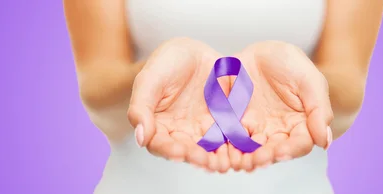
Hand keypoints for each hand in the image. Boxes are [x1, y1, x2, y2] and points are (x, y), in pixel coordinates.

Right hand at [127, 38, 233, 171]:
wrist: (193, 52)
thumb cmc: (165, 64)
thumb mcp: (149, 79)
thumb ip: (141, 107)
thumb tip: (141, 138)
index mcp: (159, 127)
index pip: (160, 144)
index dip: (169, 150)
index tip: (179, 152)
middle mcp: (181, 134)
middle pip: (188, 152)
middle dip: (197, 158)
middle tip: (206, 161)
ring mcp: (204, 130)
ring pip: (211, 149)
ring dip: (217, 157)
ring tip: (225, 161)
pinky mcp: (225, 123)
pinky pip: (231, 137)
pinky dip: (236, 144)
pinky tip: (242, 147)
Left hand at [230, 41, 333, 170]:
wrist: (259, 52)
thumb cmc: (289, 63)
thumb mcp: (309, 79)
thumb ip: (319, 109)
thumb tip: (325, 142)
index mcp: (301, 124)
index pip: (300, 143)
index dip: (291, 150)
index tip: (281, 152)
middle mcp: (278, 132)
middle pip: (274, 151)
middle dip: (266, 157)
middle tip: (257, 160)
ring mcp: (255, 129)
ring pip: (252, 150)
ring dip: (246, 158)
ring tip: (241, 161)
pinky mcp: (234, 124)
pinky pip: (230, 139)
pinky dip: (228, 148)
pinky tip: (224, 153)